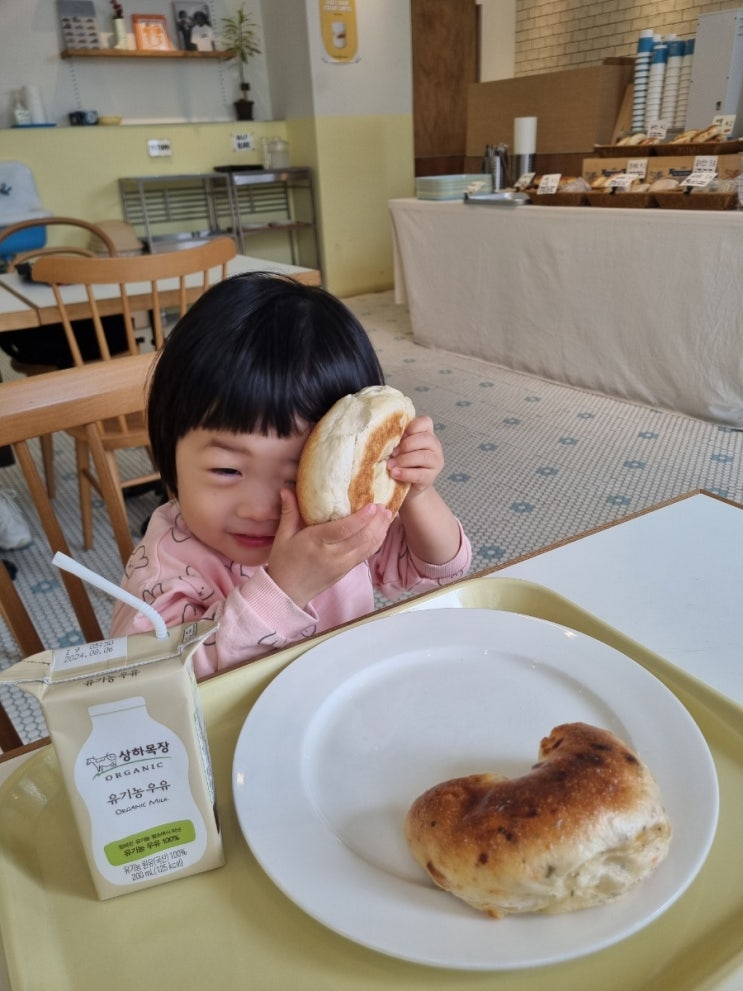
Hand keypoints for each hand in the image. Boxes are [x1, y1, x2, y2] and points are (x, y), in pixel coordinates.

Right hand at [266, 488, 393, 607]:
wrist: (287, 593)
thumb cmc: (283, 563)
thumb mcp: (283, 537)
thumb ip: (289, 512)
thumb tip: (286, 489)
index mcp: (317, 543)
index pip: (344, 529)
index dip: (361, 518)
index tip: (372, 505)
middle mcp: (334, 555)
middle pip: (362, 537)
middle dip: (377, 522)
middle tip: (384, 506)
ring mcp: (343, 564)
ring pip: (368, 547)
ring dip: (381, 531)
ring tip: (388, 515)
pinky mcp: (348, 570)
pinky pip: (366, 554)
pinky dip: (377, 542)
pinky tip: (381, 531)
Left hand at [386, 415, 442, 499]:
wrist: (406, 487)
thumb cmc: (400, 462)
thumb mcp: (399, 448)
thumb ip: (397, 440)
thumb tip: (383, 436)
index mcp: (426, 434)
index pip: (425, 422)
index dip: (412, 427)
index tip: (399, 436)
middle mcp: (434, 446)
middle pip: (425, 439)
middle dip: (406, 445)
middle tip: (392, 453)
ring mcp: (435, 462)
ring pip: (424, 456)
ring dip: (404, 460)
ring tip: (390, 465)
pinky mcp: (431, 477)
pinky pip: (420, 474)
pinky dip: (406, 473)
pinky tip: (395, 473)